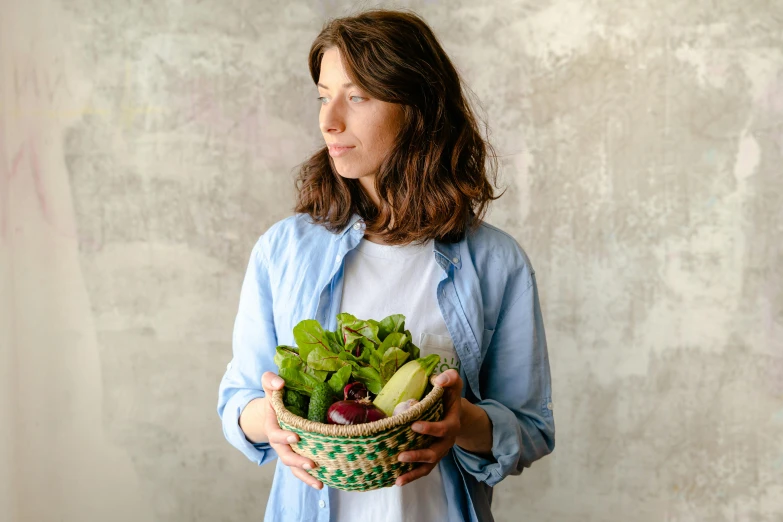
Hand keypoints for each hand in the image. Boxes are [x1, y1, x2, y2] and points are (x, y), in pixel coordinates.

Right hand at [260, 371, 323, 489]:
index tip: (296, 437)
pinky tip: (322, 484)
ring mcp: (288, 450)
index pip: (275, 433)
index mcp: (273, 424)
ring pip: (293, 467)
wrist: (273, 409)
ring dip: (305, 476)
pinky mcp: (297, 454)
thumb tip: (280, 382)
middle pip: (285, 455)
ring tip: (319, 483)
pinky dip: (309, 478)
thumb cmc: (275, 396)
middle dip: (297, 461)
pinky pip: (301, 470)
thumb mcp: (269, 385)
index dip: (284, 437)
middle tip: (311, 464)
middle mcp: (279, 441)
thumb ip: (270, 381)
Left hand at [394, 368, 462, 486]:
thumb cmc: (448, 395)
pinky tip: (395, 480)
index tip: (414, 425)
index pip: (443, 429)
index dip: (430, 429)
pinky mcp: (430, 458)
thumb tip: (439, 379)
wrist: (453, 411)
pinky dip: (410, 477)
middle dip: (418, 455)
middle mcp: (446, 441)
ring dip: (413, 473)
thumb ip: (449, 378)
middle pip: (435, 453)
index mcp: (451, 424)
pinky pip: (421, 470)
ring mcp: (438, 451)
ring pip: (428, 466)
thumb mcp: (452, 383)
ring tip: (397, 479)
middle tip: (401, 455)